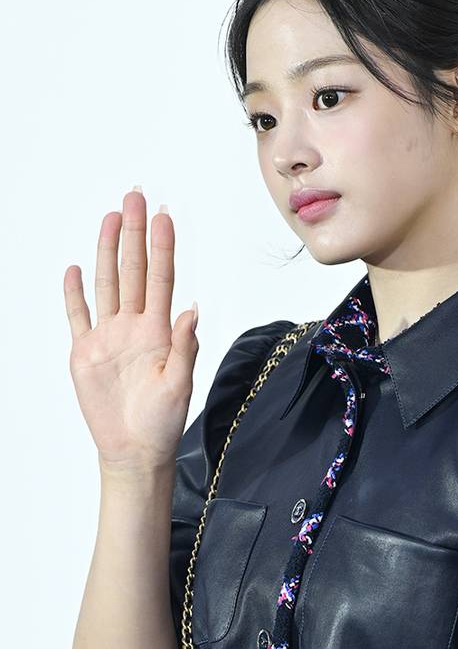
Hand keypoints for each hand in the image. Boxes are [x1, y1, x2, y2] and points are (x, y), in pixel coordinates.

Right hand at [64, 187, 198, 471]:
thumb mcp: (179, 385)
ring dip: (106, 251)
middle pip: (133, 269)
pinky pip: (78, 316)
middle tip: (136, 197)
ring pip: (107, 283)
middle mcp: (134, 326)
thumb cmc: (162, 422)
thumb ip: (184, 346)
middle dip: (134, 233)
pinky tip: (74, 269)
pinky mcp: (85, 353)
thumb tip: (192, 309)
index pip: (161, 277)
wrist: (134, 452)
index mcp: (160, 331)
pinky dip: (74, 294)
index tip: (164, 215)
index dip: (162, 246)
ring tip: (111, 218)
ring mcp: (108, 336)